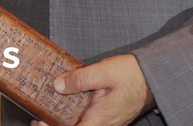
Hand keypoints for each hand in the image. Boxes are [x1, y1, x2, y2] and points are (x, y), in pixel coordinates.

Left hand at [35, 54, 154, 125]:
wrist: (153, 77)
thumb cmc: (133, 75)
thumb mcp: (104, 72)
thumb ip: (79, 79)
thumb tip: (57, 85)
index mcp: (100, 119)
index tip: (39, 123)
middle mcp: (103, 125)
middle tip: (38, 119)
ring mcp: (106, 122)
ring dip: (64, 122)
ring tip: (46, 114)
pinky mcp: (107, 117)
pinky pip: (87, 121)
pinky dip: (74, 116)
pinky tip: (65, 106)